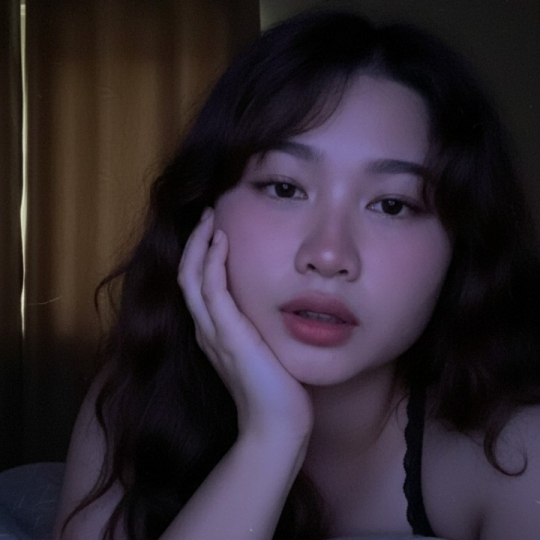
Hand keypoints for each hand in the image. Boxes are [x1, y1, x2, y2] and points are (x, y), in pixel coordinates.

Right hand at [178, 208, 312, 443]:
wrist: (277, 425)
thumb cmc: (276, 389)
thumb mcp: (264, 350)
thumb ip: (258, 328)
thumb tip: (273, 307)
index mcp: (214, 332)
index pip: (197, 285)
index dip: (200, 256)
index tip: (215, 231)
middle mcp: (206, 330)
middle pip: (187, 275)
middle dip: (195, 242)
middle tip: (208, 215)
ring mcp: (213, 332)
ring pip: (192, 277)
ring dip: (199, 244)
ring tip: (211, 218)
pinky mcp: (227, 335)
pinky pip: (212, 289)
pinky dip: (211, 261)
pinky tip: (222, 240)